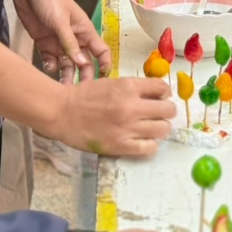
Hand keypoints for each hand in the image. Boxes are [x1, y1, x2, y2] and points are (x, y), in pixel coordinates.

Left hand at [12, 0, 110, 82]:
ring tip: (62, 87)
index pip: (101, 50)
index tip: (103, 80)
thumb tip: (82, 64)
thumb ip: (70, 43)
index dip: (104, 64)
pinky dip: (50, 65)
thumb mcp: (60, 21)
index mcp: (84, 30)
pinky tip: (48, 66)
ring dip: (65, 74)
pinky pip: (50, 59)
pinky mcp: (44, 42)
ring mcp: (58, 41)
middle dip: (83, 75)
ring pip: (66, 63)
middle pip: (83, 61)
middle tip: (79, 90)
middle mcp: (74, 38)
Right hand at [49, 75, 176, 156]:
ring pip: (163, 129)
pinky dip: (150, 144)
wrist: (63, 112)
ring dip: (159, 128)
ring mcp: (127, 128)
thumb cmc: (85, 96)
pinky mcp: (121, 146)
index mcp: (129, 87)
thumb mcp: (112, 83)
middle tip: (158, 113)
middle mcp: (132, 106)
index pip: (162, 88)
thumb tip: (156, 95)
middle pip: (168, 110)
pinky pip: (150, 148)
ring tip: (150, 128)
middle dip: (166, 111)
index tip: (160, 97)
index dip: (164, 93)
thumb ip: (134, 88)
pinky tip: (142, 140)